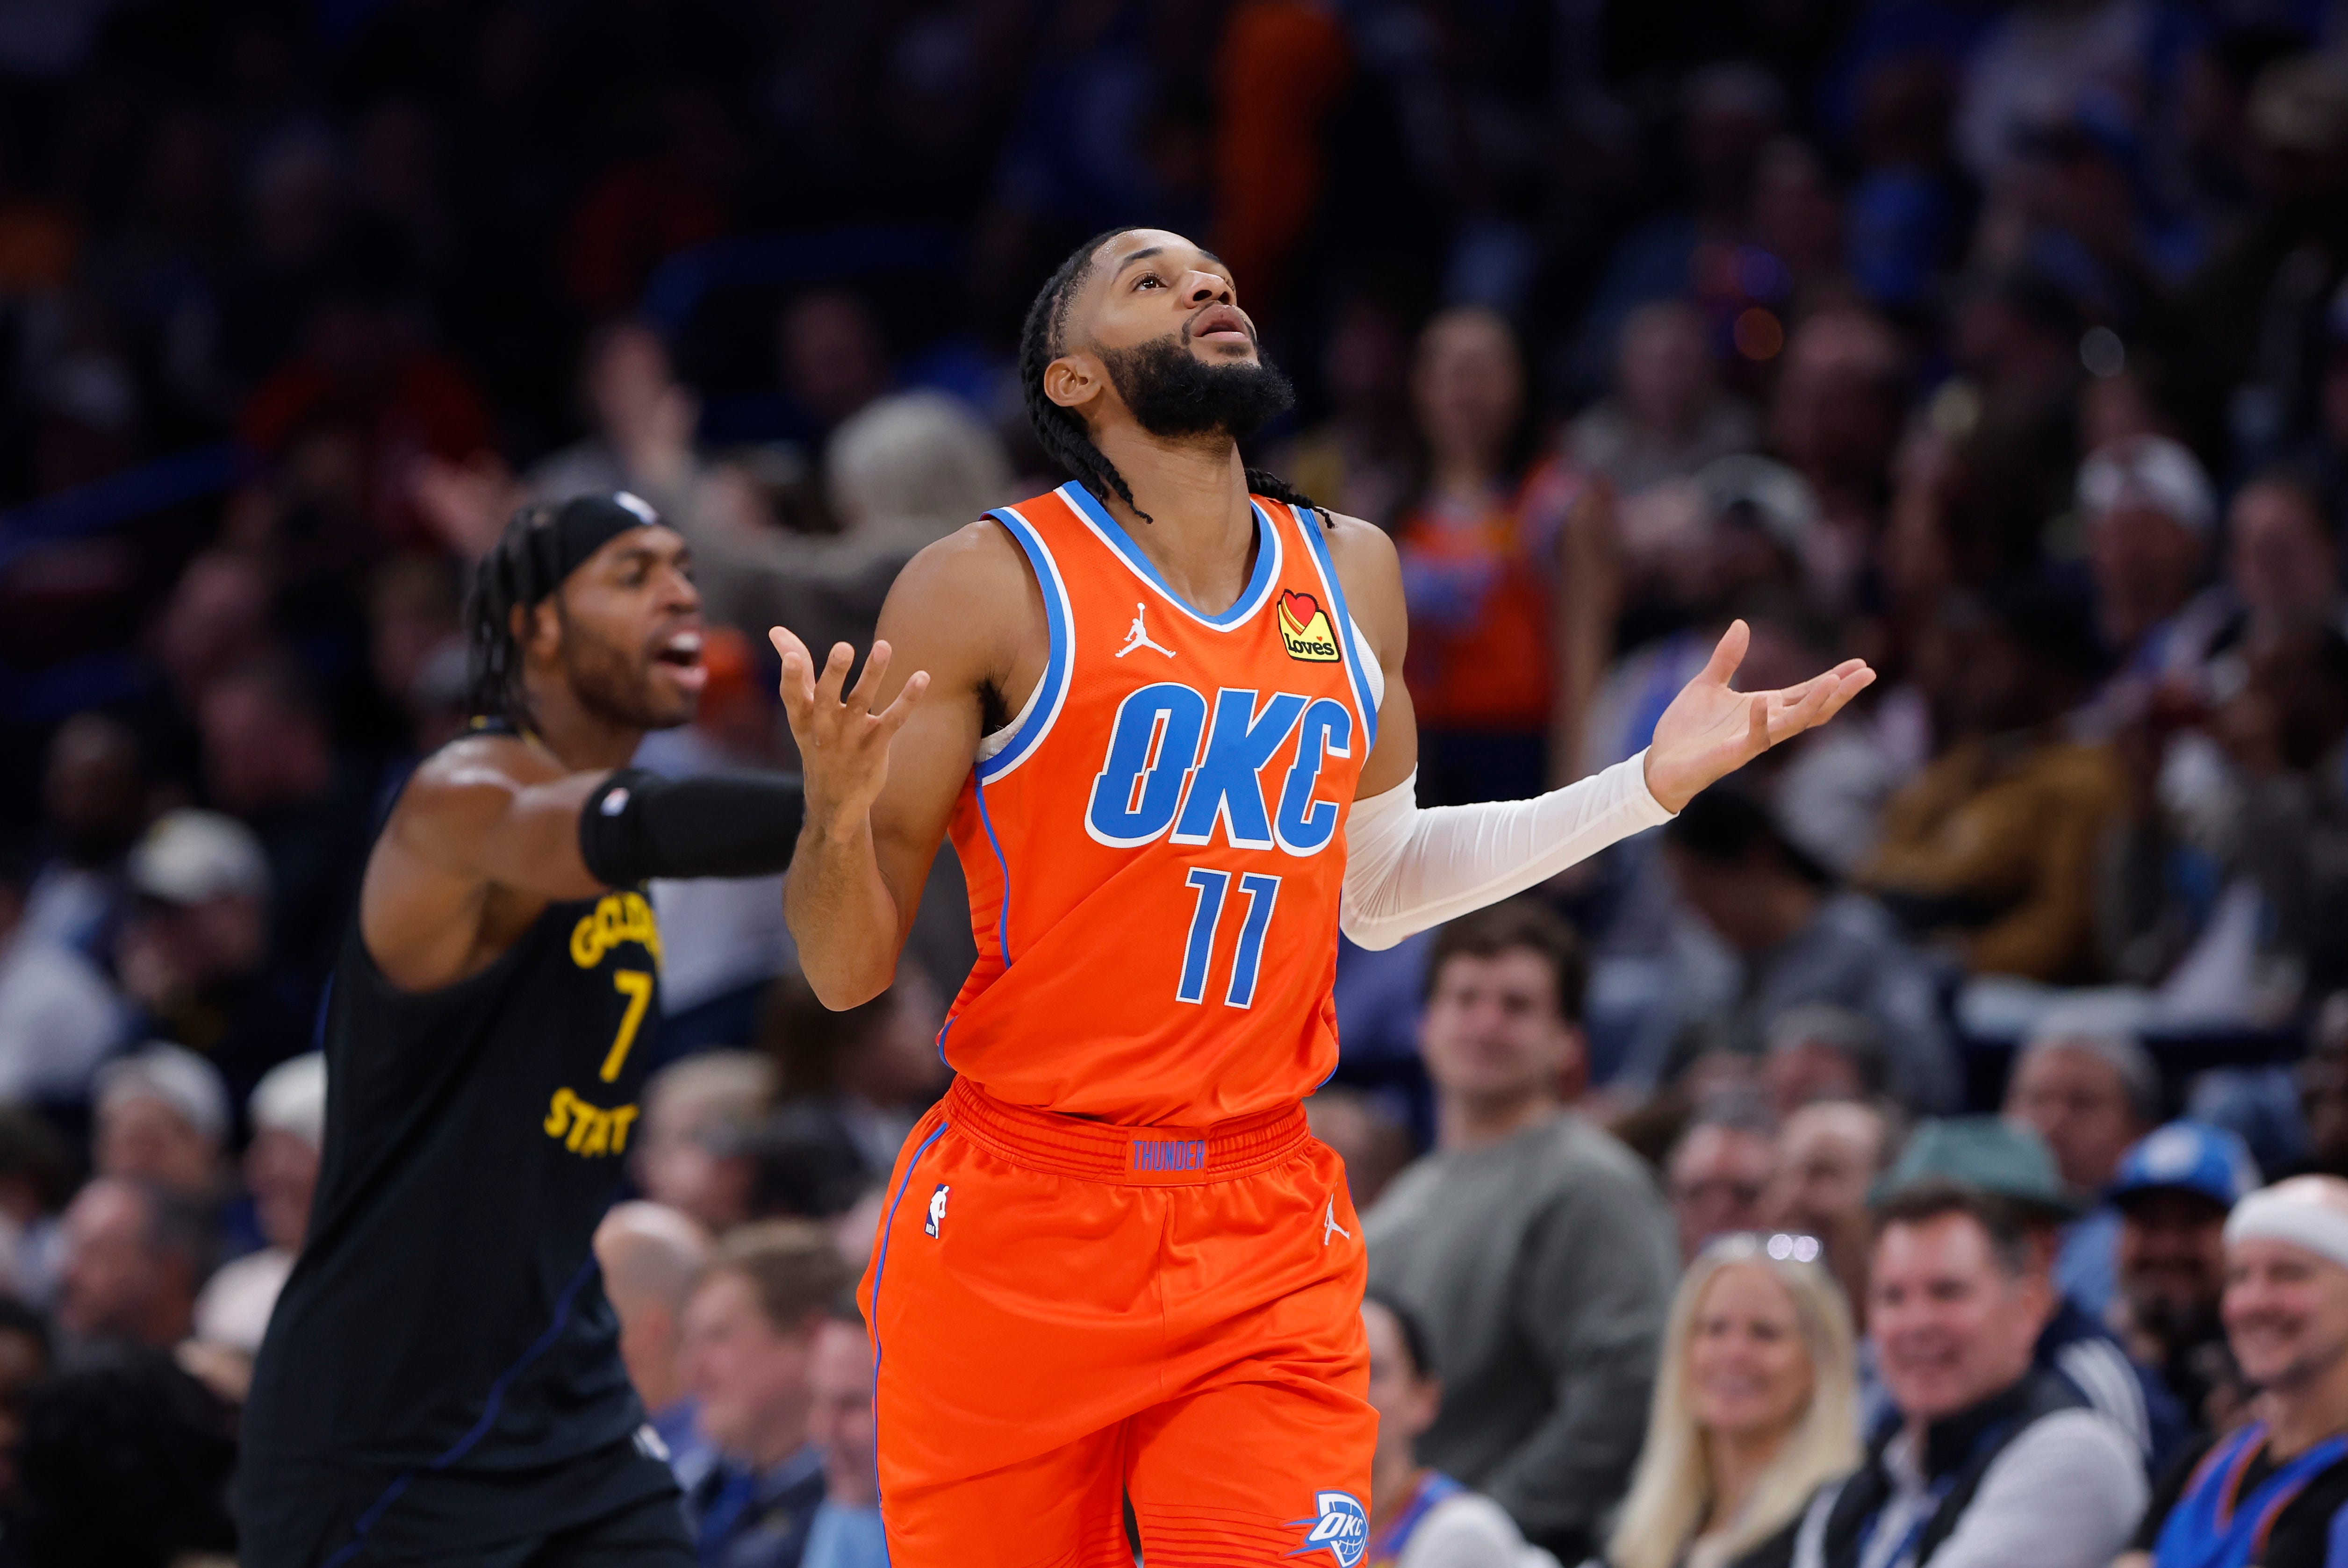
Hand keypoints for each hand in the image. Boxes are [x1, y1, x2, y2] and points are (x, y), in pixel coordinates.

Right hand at [771, 627, 929, 841]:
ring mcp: (850, 739)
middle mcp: (823, 728)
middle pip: (826, 697)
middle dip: (834, 672)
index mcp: (802, 718)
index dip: (791, 677)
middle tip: (843, 647)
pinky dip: (908, 699)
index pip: (793, 695)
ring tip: (883, 646)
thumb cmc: (818, 741)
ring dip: (873, 673)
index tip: (792, 657)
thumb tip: (776, 630)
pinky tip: (922, 676)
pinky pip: (893, 720)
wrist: (835, 799)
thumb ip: (797, 670)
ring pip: (861, 702)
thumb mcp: (802, 712)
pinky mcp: (875, 747)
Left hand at [1641, 620, 1874, 812]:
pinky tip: (1764, 702)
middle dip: (1840, 692)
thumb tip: (1742, 624)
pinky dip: (1761, 722)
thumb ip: (1727, 657)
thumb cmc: (1686, 728)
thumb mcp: (1707, 683)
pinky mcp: (1732, 755)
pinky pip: (1754, 740)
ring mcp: (1751, 741)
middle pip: (1812, 709)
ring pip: (1792, 725)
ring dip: (1814, 705)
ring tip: (1834, 682)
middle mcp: (1765, 725)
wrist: (1660, 762)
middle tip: (1867, 673)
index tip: (1861, 664)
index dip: (1833, 679)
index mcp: (1763, 708)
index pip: (1806, 692)